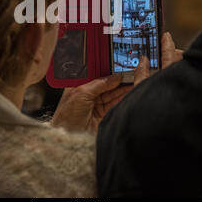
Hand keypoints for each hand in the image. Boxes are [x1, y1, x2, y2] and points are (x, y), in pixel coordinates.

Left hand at [51, 32, 181, 133]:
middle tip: (130, 69)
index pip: (95, 73)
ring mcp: (96, 104)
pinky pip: (116, 103)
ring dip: (124, 86)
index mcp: (79, 85)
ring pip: (113, 92)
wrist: (67, 139)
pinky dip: (124, 97)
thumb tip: (114, 76)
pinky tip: (131, 89)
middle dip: (118, 76)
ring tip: (134, 77)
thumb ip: (99, 84)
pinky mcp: (104, 115)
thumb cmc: (67, 116)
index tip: (117, 61)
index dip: (106, 67)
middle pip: (106, 82)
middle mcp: (88, 93)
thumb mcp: (82, 94)